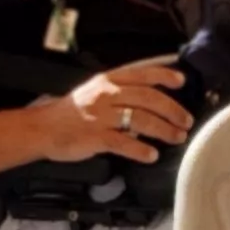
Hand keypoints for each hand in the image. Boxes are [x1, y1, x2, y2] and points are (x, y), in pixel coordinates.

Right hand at [37, 61, 189, 163]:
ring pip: (141, 120)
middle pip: (149, 98)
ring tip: (177, 138)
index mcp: (108, 80)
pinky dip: (141, 150)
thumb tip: (151, 102)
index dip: (164, 76)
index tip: (182, 82)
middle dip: (172, 110)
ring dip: (164, 130)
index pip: (142, 74)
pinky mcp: (95, 137)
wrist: (43, 128)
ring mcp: (101, 116)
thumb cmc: (72, 111)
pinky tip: (151, 155)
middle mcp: (107, 95)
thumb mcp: (95, 91)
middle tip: (186, 121)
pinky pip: (124, 143)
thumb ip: (121, 93)